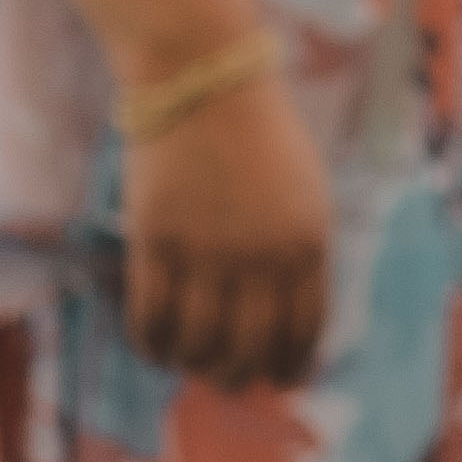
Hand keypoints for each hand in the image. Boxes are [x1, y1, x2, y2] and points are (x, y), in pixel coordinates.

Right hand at [121, 65, 334, 388]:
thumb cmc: (259, 138)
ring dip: (194, 364)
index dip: (290, 365)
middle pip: (249, 349)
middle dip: (239, 376)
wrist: (204, 80)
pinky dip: (154, 345)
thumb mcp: (304, 194)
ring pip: (198, 343)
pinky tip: (157, 346)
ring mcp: (206, 250)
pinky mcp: (155, 241)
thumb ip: (299, 254)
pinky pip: (152, 319)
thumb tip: (284, 326)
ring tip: (191, 362)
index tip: (281, 380)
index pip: (304, 331)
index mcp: (309, 242)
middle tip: (228, 380)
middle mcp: (261, 254)